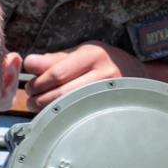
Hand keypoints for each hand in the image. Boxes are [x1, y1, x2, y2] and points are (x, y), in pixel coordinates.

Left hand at [21, 41, 144, 108]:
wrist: (138, 75)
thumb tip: (31, 63)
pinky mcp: (108, 108)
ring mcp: (107, 93)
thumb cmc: (104, 62)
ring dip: (46, 107)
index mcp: (93, 55)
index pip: (57, 71)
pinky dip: (61, 114)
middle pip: (61, 90)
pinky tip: (55, 112)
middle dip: (38, 95)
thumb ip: (57, 59)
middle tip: (30, 97)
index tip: (29, 82)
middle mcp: (102, 73)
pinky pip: (78, 113)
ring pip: (68, 105)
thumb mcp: (83, 52)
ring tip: (38, 105)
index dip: (37, 78)